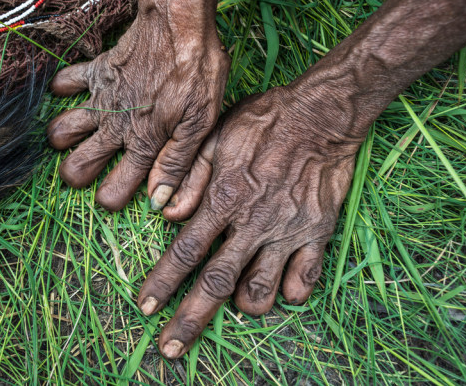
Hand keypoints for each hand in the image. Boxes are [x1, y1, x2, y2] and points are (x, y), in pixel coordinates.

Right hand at [47, 0, 229, 211]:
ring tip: (79, 137)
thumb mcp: (200, 124)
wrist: (179, 24)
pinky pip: (65, 82)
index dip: (111, 200)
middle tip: (88, 170)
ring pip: (61, 130)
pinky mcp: (96, 72)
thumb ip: (176, 163)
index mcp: (143, 143)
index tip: (115, 195)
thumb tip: (158, 200)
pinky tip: (75, 93)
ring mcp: (101, 99)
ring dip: (64, 139)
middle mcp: (115, 126)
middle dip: (76, 176)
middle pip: (76, 166)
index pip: (112, 190)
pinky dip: (64, 89)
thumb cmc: (198, 73)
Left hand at [137, 86, 361, 358]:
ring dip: (245, 305)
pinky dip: (290, 293)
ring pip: (262, 291)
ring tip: (236, 304)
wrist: (321, 115)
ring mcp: (287, 232)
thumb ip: (189, 177)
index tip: (144, 307)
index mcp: (223, 199)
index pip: (185, 251)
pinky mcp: (318, 234)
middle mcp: (253, 223)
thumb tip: (164, 213)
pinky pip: (304, 280)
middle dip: (190, 320)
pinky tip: (280, 288)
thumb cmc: (263, 122)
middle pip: (217, 283)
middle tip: (170, 349)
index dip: (162, 282)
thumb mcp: (216, 137)